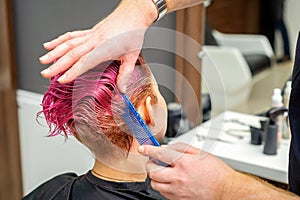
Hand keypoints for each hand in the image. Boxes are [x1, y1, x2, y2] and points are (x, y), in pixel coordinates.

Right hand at [39, 0, 156, 92]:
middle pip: (72, 54)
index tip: (62, 79)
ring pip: (68, 43)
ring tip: (43, 61)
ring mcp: (90, 35)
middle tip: (45, 73)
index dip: (72, 72)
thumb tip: (122, 90)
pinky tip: (50, 44)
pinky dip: (59, 40)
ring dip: (54, 52)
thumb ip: (125, 74)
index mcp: (104, 49)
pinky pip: (72, 35)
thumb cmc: (133, 34)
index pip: (85, 62)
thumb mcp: (132, 56)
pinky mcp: (90, 31)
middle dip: (57, 65)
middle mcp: (94, 41)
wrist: (133, 14)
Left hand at [138, 142, 235, 199]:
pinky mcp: (179, 199)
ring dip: (155, 176)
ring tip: (162, 172)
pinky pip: (163, 193)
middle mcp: (179, 177)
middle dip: (150, 164)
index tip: (143, 148)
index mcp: (184, 163)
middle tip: (154, 161)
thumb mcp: (200, 153)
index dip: (149, 150)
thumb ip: (181, 148)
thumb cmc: (216, 171)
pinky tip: (170, 181)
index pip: (160, 154)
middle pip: (153, 171)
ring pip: (155, 184)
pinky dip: (162, 185)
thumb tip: (167, 147)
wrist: (225, 190)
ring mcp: (178, 190)